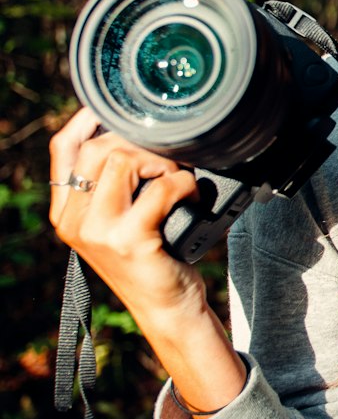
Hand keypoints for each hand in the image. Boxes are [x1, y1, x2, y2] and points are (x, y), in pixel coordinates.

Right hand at [49, 106, 206, 330]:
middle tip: (168, 162)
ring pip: (124, 160)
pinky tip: (192, 198)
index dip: (89, 119)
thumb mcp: (120, 220)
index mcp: (67, 211)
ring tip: (178, 182)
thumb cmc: (152, 258)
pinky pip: (161, 187)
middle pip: (99, 148)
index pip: (64, 148)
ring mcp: (99, 232)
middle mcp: (75, 221)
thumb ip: (114, 184)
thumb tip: (132, 131)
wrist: (168, 309)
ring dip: (162, 163)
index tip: (117, 109)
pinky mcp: (130, 240)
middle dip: (140, 143)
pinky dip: (184, 184)